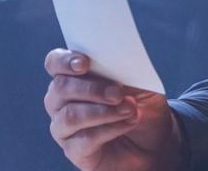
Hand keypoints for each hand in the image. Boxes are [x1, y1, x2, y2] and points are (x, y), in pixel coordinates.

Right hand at [44, 49, 182, 170]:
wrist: (152, 141)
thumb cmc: (140, 106)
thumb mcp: (139, 81)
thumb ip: (125, 67)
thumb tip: (119, 57)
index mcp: (73, 76)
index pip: (55, 63)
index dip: (65, 60)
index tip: (84, 63)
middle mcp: (62, 101)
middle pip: (60, 88)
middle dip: (92, 88)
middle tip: (118, 92)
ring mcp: (64, 128)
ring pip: (70, 116)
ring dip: (103, 111)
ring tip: (128, 109)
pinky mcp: (74, 150)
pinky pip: (85, 139)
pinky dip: (110, 129)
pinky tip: (128, 123)